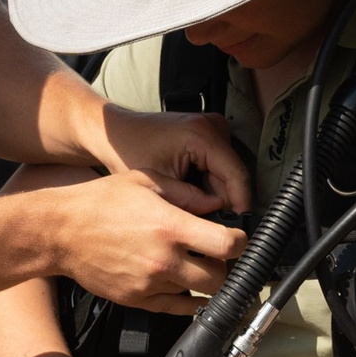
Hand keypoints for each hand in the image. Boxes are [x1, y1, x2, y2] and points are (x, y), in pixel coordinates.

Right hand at [44, 169, 244, 312]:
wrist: (60, 231)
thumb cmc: (101, 201)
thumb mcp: (146, 181)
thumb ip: (186, 194)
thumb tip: (217, 205)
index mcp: (171, 227)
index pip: (228, 245)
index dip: (241, 242)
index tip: (237, 238)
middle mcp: (164, 260)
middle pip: (219, 277)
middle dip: (225, 266)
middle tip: (217, 255)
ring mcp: (150, 284)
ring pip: (197, 293)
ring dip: (202, 281)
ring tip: (193, 265)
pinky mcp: (137, 300)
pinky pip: (176, 310)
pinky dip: (189, 302)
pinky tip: (192, 293)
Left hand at [85, 105, 252, 213]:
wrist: (115, 132)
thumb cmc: (128, 151)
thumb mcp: (161, 184)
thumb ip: (192, 204)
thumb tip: (216, 228)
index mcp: (203, 134)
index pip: (236, 175)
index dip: (240, 206)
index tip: (237, 229)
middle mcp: (213, 127)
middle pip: (233, 177)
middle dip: (223, 204)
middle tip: (208, 227)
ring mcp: (212, 130)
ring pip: (227, 175)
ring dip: (215, 196)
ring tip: (193, 210)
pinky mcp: (208, 137)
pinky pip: (218, 169)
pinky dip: (208, 186)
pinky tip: (191, 196)